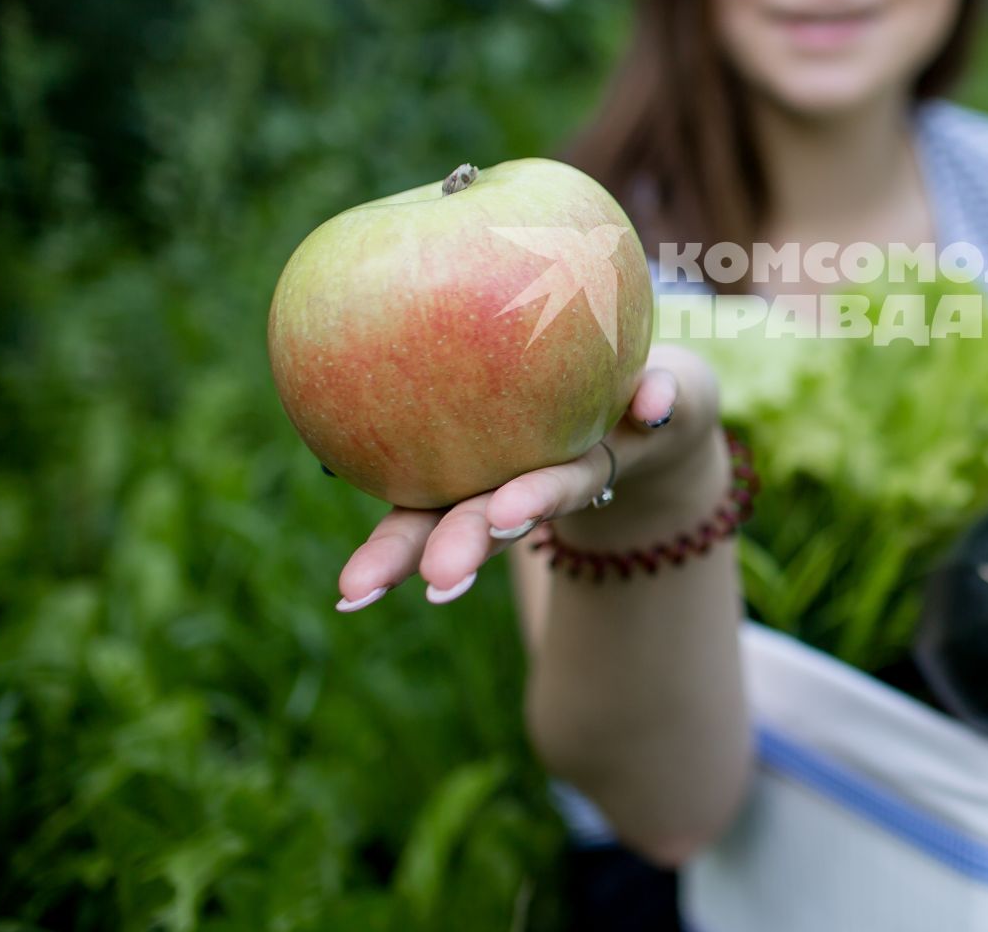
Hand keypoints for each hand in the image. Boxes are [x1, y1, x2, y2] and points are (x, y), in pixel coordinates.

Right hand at [333, 343, 721, 609]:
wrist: (657, 407)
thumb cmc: (537, 401)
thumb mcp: (481, 392)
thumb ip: (439, 392)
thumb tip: (327, 433)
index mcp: (485, 477)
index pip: (428, 518)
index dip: (393, 554)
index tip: (354, 594)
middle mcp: (539, 476)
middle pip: (493, 515)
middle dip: (466, 546)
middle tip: (440, 580)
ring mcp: (600, 453)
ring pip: (568, 481)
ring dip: (542, 499)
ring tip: (511, 514)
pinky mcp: (659, 418)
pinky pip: (660, 403)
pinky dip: (655, 403)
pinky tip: (651, 408)